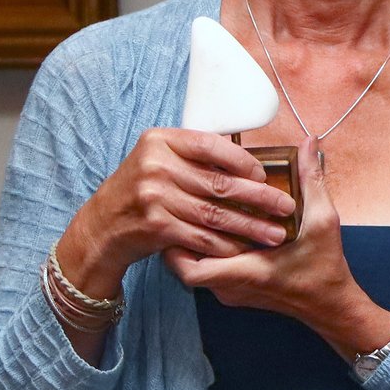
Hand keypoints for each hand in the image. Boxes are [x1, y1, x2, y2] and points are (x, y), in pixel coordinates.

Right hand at [61, 125, 298, 298]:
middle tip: (287, 207)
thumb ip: (193, 154)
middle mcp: (156, 165)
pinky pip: (202, 236)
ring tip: (277, 233)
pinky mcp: (156, 226)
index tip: (266, 176)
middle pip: (220, 183)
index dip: (244, 162)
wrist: (101, 226)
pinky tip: (246, 249)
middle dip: (260, 198)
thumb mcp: (158, 159)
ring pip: (215, 213)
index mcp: (160, 141)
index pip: (212, 146)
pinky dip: (227, 244)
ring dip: (250, 226)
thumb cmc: (141, 190)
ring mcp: (154, 196)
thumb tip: (246, 157)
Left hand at [165, 139, 389, 358]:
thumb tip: (308, 144)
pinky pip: (210, 272)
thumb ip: (312, 181)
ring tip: (194, 213)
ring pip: (195, 269)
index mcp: (249, 273)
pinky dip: (209, 251)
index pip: (192, 271)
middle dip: (177, 239)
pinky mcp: (234, 293)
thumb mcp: (323, 221)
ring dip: (193, 243)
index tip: (179, 217)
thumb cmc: (324, 269)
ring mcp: (230, 292)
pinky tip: (217, 229)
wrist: (330, 306)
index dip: (176, 247)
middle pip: (184, 267)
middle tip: (178, 207)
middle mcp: (231, 287)